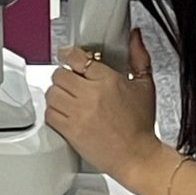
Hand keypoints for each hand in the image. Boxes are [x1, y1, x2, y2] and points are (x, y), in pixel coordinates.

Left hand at [44, 28, 159, 180]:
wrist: (138, 158)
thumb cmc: (141, 126)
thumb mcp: (145, 86)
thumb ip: (138, 57)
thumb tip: (135, 36)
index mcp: (108, 80)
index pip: (76, 57)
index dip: (69, 54)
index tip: (68, 56)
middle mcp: (91, 94)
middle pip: (59, 74)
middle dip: (64, 77)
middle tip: (71, 83)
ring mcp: (79, 113)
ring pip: (52, 92)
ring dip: (56, 94)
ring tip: (67, 99)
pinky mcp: (71, 131)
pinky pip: (50, 114)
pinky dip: (53, 112)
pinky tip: (64, 114)